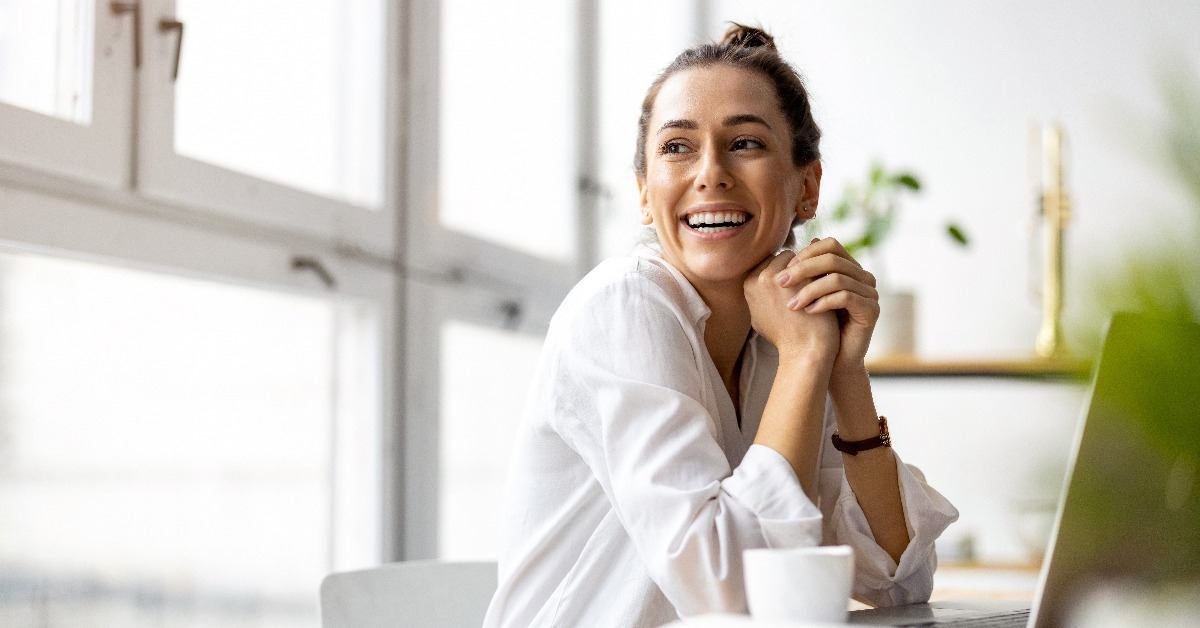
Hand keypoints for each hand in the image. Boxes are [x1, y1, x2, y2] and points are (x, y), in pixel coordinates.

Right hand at [743, 250, 839, 364]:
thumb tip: (763, 279)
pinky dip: (823, 272)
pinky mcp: (804, 277)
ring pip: (801, 258)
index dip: (787, 273)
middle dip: (799, 267)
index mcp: (749, 284)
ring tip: (821, 285)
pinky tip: (830, 286)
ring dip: (812, 268)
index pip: (770, 263)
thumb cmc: (785, 338)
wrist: (804, 352)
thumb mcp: (761, 316)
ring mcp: (782, 276)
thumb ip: (760, 294)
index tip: (800, 286)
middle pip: (784, 257)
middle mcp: (761, 277)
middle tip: (812, 283)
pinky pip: (816, 264)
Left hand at [772, 238, 878, 370]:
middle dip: (803, 269)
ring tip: (791, 305)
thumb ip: (801, 275)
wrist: (832, 360)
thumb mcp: (805, 296)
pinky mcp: (871, 310)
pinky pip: (846, 297)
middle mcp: (862, 276)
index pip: (830, 245)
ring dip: (809, 290)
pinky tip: (808, 312)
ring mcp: (870, 293)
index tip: (784, 270)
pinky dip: (823, 303)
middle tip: (781, 283)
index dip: (806, 254)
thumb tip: (786, 252)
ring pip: (838, 278)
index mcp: (848, 268)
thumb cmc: (815, 328)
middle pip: (833, 259)